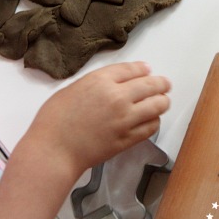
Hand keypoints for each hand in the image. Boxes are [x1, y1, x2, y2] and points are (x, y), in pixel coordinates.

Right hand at [24, 61, 170, 177]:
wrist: (54, 150)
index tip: (147, 70)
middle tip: (165, 84)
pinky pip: (152, 126)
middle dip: (161, 83)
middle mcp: (118, 97)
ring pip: (158, 105)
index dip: (143, 69)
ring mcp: (126, 119)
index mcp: (101, 80)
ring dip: (162, 101)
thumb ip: (96, 82)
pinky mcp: (128, 139)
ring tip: (163, 101)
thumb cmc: (54, 119)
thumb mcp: (73, 88)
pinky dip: (155, 120)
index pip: (132, 69)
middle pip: (151, 85)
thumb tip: (113, 81)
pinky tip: (151, 119)